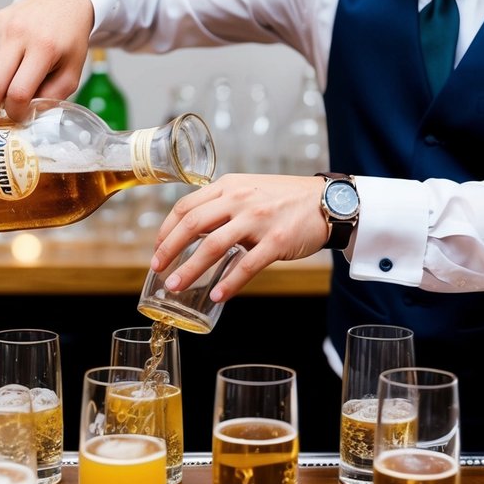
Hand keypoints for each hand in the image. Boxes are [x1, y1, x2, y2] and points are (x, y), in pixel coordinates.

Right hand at [0, 0, 94, 130]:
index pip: (19, 91)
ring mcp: (0, 27)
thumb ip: (52, 96)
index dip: (14, 113)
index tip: (17, 122)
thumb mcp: (72, 71)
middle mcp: (18, 35)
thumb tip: (25, 118)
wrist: (63, 0)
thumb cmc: (69, 39)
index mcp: (44, 48)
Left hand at [149, 173, 329, 301]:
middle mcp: (239, 199)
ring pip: (214, 246)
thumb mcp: (248, 189)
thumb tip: (194, 232)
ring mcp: (258, 219)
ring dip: (190, 269)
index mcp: (228, 186)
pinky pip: (247, 265)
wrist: (326, 201)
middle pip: (193, 224)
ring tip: (175, 287)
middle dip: (170, 250)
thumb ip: (223, 205)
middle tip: (158, 269)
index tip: (157, 249)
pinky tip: (217, 296)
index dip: (166, 230)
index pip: (186, 206)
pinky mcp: (277, 240)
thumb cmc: (284, 198)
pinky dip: (229, 283)